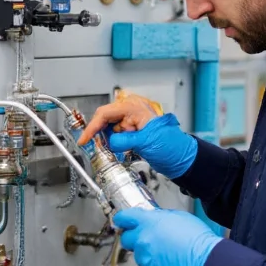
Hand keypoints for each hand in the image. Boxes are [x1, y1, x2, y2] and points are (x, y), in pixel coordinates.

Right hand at [77, 100, 196, 179]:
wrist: (180, 158)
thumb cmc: (171, 146)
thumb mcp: (145, 142)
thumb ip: (124, 140)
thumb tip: (110, 142)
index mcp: (135, 107)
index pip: (106, 113)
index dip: (93, 127)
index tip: (84, 139)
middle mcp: (132, 111)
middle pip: (104, 118)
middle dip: (98, 133)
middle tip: (92, 146)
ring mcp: (131, 121)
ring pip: (108, 127)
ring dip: (105, 139)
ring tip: (108, 149)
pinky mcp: (131, 131)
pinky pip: (115, 134)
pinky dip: (111, 143)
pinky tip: (114, 149)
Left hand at [113, 207, 221, 265]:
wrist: (206, 263)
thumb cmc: (197, 239)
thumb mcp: (179, 217)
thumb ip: (160, 217)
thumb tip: (154, 219)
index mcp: (148, 223)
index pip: (124, 218)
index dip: (122, 219)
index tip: (121, 220)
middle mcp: (143, 241)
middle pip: (127, 239)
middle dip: (133, 238)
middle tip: (146, 238)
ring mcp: (146, 260)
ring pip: (140, 256)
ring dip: (149, 254)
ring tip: (168, 253)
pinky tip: (172, 265)